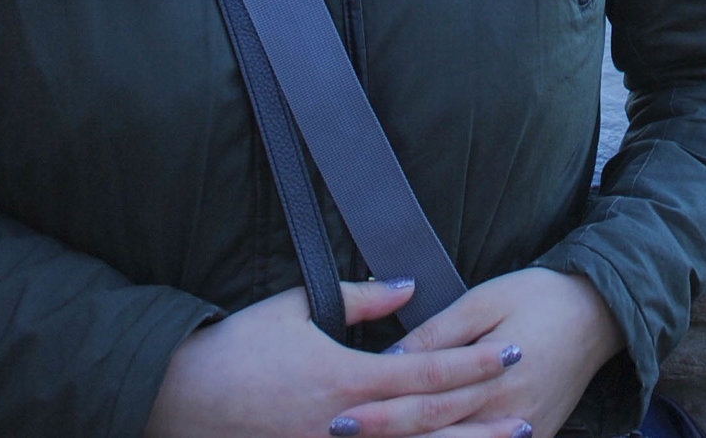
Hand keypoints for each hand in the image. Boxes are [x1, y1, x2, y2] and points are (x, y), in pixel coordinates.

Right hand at [145, 279, 518, 437]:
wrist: (176, 401)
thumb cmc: (234, 349)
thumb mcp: (294, 307)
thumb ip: (358, 298)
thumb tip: (409, 283)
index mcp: (346, 377)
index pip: (425, 372)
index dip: (471, 364)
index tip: (509, 353)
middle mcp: (347, 424)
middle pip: (431, 426)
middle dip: (482, 418)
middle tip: (529, 412)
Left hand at [330, 268, 624, 437]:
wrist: (600, 314)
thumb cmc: (539, 296)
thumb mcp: (485, 300)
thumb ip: (439, 334)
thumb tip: (391, 359)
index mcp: (492, 378)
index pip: (424, 406)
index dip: (380, 415)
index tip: (340, 419)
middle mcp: (507, 416)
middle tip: (340, 436)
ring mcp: (525, 434)